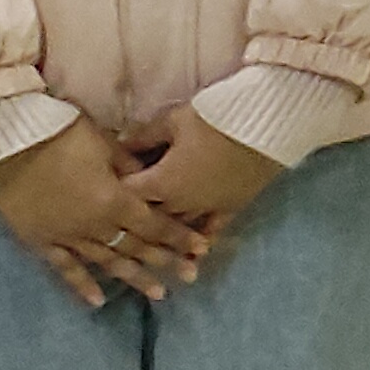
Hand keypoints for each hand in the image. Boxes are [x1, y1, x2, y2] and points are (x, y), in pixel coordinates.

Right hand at [0, 120, 202, 308]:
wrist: (11, 143)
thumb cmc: (63, 135)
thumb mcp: (108, 145)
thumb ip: (132, 168)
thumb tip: (153, 182)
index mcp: (114, 200)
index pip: (154, 224)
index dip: (178, 237)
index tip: (201, 249)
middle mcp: (94, 225)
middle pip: (136, 246)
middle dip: (166, 261)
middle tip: (191, 276)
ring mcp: (67, 237)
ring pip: (107, 262)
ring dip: (134, 277)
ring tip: (159, 294)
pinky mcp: (41, 242)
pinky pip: (65, 269)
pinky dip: (82, 286)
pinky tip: (97, 302)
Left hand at [125, 115, 289, 242]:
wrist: (266, 124)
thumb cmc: (216, 118)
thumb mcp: (174, 120)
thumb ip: (144, 136)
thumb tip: (119, 145)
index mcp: (160, 182)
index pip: (126, 194)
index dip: (112, 192)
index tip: (103, 191)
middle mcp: (179, 203)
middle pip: (148, 218)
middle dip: (134, 218)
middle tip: (121, 221)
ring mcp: (206, 208)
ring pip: (177, 230)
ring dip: (165, 237)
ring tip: (153, 246)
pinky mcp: (230, 208)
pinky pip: (211, 230)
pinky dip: (201, 239)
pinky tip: (196, 251)